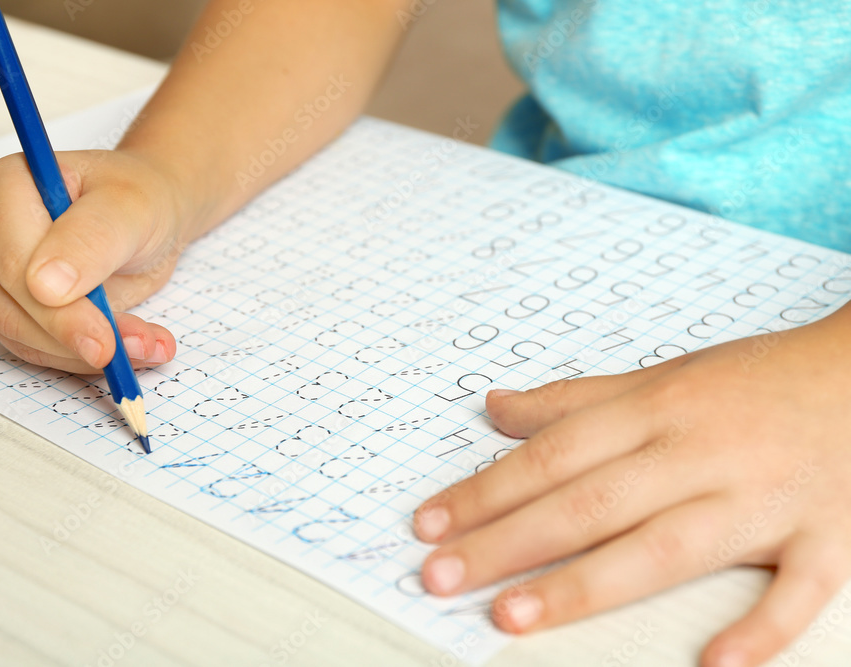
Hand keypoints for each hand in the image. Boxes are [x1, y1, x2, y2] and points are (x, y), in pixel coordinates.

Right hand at [0, 149, 201, 371]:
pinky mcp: (10, 306)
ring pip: (22, 336)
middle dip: (78, 336)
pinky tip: (131, 349)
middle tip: (135, 348)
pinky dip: (84, 357)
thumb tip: (44, 286)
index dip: (59, 311)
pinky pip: (37, 348)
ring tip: (147, 345)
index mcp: (3, 187)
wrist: (147, 215)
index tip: (103, 339)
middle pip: (10, 307)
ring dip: (86, 353)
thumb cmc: (137, 197)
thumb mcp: (129, 207)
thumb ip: (90, 239)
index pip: (13, 263)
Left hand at [413, 306, 850, 666]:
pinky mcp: (827, 539)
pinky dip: (760, 629)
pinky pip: (796, 591)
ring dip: (586, 585)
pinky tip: (713, 665)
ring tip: (513, 615)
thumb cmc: (754, 381)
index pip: (553, 455)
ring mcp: (763, 499)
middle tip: (441, 574)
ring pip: (665, 547)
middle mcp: (700, 453)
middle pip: (590, 502)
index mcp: (658, 410)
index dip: (486, 491)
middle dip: (508, 542)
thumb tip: (494, 408)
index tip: (430, 523)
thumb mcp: (660, 377)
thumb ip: (574, 399)